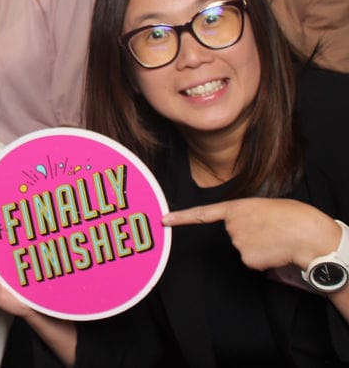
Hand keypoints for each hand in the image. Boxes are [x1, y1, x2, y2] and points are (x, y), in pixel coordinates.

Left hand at [163, 197, 341, 270]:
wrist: (306, 233)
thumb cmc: (292, 217)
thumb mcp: (264, 208)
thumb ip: (247, 217)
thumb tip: (245, 232)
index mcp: (236, 208)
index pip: (202, 214)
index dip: (181, 217)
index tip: (163, 219)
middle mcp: (231, 225)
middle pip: (234, 236)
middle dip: (251, 236)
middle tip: (270, 231)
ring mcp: (236, 242)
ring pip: (244, 250)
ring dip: (259, 247)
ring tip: (275, 239)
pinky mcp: (246, 258)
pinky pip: (252, 261)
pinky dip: (263, 259)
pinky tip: (274, 251)